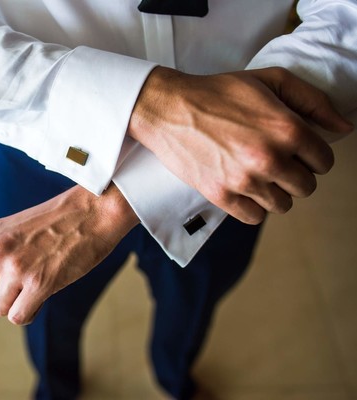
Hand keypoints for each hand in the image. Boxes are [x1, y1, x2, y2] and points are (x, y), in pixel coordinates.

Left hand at [0, 184, 138, 324]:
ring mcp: (16, 268)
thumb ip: (0, 251)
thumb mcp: (16, 227)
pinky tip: (42, 298)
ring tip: (36, 290)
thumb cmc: (61, 220)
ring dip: (18, 306)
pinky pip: (19, 317)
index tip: (10, 281)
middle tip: (25, 287)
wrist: (93, 211)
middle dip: (3, 297)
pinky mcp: (38, 283)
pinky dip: (30, 314)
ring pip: (0, 309)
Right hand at [128, 66, 353, 223]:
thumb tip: (344, 128)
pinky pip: (255, 217)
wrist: (169, 109)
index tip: (294, 149)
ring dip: (275, 191)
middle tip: (274, 160)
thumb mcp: (270, 80)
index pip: (323, 161)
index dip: (311, 154)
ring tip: (257, 174)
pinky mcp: (221, 195)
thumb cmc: (218, 92)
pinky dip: (253, 206)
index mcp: (287, 129)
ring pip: (283, 205)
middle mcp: (269, 158)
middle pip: (306, 186)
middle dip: (295, 174)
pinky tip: (243, 187)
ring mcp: (244, 180)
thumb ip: (313, 101)